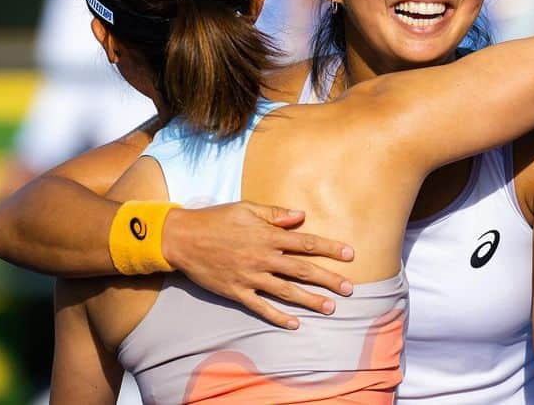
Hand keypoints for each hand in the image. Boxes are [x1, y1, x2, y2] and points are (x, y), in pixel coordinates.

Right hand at [161, 202, 354, 328]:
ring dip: (310, 300)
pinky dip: (278, 316)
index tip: (350, 255)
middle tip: (350, 288)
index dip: (329, 249)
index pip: (306, 243)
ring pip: (286, 291)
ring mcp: (250, 276)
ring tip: (331, 307)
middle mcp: (262, 257)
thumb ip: (274, 213)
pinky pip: (261, 306)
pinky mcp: (236, 291)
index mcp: (267, 235)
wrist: (183, 238)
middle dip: (328, 279)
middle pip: (302, 270)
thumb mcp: (246, 208)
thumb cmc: (216, 219)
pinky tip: (294, 324)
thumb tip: (300, 216)